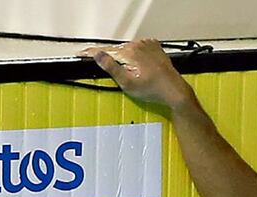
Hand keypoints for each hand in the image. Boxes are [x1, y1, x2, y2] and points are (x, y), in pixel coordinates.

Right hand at [78, 39, 194, 110]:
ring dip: (124, 55)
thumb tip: (98, 55)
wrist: (174, 91)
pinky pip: (141, 48)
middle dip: (110, 56)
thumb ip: (111, 68)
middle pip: (117, 49)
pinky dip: (136, 53)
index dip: (92, 53)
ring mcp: (148, 45)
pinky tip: (137, 63)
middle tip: (100, 63)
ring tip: (122, 68)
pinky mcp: (156, 49)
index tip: (82, 54)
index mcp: (130, 52)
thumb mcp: (127, 83)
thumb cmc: (152, 90)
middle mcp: (139, 45)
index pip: (106, 51)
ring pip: (129, 48)